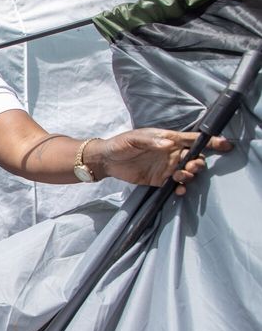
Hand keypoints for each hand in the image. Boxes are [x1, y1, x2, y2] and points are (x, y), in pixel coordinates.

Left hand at [91, 128, 232, 195]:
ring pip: (187, 172)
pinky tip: (179, 190)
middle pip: (194, 158)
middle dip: (198, 163)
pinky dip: (181, 188)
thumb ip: (152, 141)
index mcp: (167, 139)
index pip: (192, 140)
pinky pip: (176, 185)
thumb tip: (170, 144)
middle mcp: (170, 153)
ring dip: (190, 175)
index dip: (210, 142)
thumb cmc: (120, 144)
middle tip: (190, 166)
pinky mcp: (159, 180)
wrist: (105, 160)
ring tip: (181, 176)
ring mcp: (166, 167)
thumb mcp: (134, 139)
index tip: (224, 145)